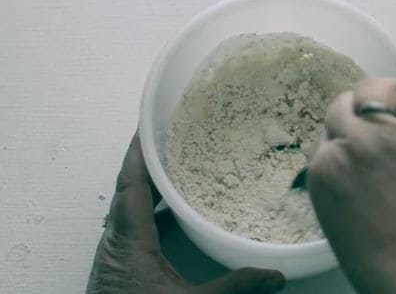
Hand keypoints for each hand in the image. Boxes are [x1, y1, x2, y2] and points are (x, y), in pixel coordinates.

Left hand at [86, 134, 285, 293]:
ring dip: (148, 183)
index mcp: (130, 240)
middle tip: (167, 136)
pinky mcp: (121, 264)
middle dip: (147, 159)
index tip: (148, 124)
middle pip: (128, 187)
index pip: (132, 183)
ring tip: (173, 166)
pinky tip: (172, 212)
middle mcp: (117, 241)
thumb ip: (234, 287)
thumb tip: (273, 277)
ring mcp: (117, 252)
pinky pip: (134, 223)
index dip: (139, 151)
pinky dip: (151, 208)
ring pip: (129, 205)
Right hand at [307, 78, 395, 293]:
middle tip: (388, 133)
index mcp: (321, 169)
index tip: (364, 146)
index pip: (326, 129)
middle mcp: (346, 144)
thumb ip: (337, 180)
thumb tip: (350, 158)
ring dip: (388, 97)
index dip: (347, 135)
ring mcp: (383, 134)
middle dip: (362, 114)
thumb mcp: (337, 217)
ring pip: (374, 87)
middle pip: (343, 104)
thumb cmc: (383, 260)